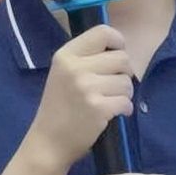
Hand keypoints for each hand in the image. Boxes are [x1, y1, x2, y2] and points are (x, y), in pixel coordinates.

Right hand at [25, 25, 133, 169]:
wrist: (48, 142)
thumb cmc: (59, 107)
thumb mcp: (64, 74)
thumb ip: (87, 58)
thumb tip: (121, 49)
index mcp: (66, 55)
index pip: (103, 32)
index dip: (117, 42)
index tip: (116, 55)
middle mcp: (75, 68)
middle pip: (122, 58)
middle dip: (124, 73)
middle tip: (112, 86)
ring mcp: (86, 88)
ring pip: (127, 81)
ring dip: (124, 93)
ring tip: (109, 101)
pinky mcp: (98, 108)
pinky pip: (126, 101)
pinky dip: (124, 109)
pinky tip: (112, 114)